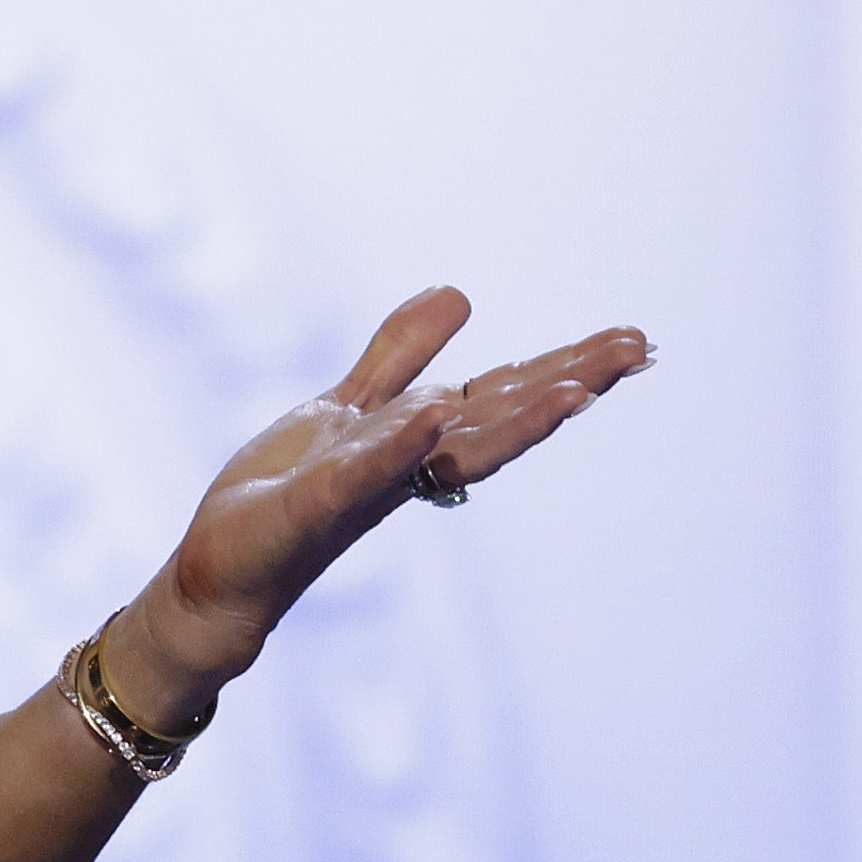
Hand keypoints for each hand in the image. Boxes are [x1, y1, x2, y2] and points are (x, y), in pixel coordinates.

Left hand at [125, 287, 649, 716]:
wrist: (221, 570)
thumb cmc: (285, 493)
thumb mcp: (348, 406)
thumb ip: (400, 355)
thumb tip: (460, 291)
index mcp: (421, 440)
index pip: (504, 395)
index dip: (565, 366)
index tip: (633, 338)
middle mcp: (410, 466)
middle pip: (501, 419)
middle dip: (570, 383)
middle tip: (640, 347)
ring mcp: (369, 486)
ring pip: (455, 451)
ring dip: (515, 422)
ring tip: (575, 389)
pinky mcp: (317, 504)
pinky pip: (366, 470)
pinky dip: (401, 441)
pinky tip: (436, 408)